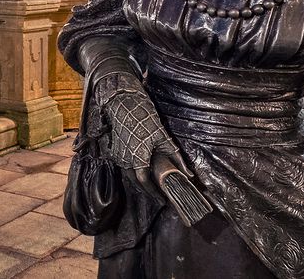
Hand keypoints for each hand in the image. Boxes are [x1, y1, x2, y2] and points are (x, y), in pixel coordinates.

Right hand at [95, 77, 189, 199]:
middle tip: (157, 195)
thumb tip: (189, 174)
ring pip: (128, 174)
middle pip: (135, 182)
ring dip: (138, 181)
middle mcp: (125, 160)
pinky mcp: (115, 149)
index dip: (153, 193)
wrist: (124, 104)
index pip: (144, 183)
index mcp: (138, 158)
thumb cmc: (144, 119)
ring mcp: (118, 155)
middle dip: (146, 190)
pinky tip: (140, 169)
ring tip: (150, 185)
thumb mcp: (163, 138)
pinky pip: (123, 166)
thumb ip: (175, 157)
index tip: (162, 200)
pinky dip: (132, 171)